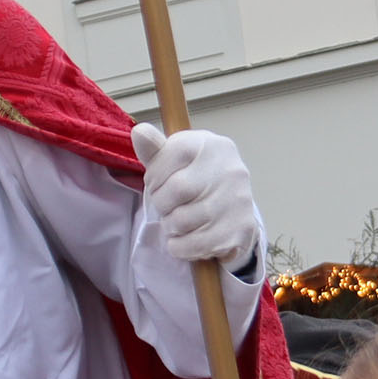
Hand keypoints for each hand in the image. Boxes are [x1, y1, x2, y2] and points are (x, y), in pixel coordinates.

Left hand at [131, 124, 260, 270]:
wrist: (234, 211)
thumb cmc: (199, 180)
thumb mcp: (177, 159)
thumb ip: (155, 149)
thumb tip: (139, 132)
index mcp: (212, 145)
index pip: (166, 158)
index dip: (154, 177)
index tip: (158, 183)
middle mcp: (230, 169)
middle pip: (175, 191)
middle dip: (161, 203)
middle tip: (168, 205)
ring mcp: (237, 201)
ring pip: (181, 220)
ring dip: (170, 226)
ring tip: (179, 220)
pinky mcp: (238, 230)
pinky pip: (192, 245)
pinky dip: (180, 246)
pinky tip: (186, 237)